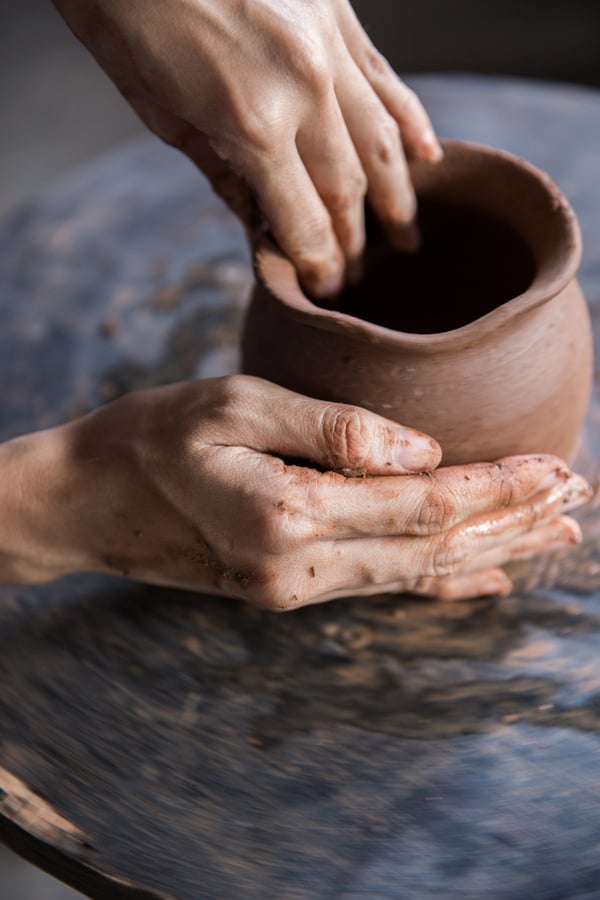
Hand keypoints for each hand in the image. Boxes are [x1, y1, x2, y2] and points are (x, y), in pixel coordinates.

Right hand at [1, 377, 589, 607]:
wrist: (90, 500)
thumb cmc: (154, 436)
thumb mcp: (236, 404)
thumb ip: (334, 429)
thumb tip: (425, 449)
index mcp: (288, 514)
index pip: (421, 505)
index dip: (494, 487)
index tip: (554, 467)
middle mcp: (300, 566)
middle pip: (433, 549)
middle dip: (512, 522)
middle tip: (578, 499)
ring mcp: (296, 587)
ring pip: (418, 575)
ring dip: (491, 553)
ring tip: (555, 538)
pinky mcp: (290, 588)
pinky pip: (383, 588)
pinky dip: (443, 584)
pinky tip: (489, 582)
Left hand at [53, 0, 441, 296]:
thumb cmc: (124, 15)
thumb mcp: (157, 111)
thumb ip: (220, 170)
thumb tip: (257, 218)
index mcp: (251, 124)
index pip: (303, 221)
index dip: (320, 265)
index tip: (327, 290)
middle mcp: (303, 88)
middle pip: (347, 188)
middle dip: (356, 241)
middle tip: (360, 273)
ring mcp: (327, 46)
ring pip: (382, 140)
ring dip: (397, 196)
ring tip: (408, 235)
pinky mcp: (337, 13)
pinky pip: (387, 79)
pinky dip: (411, 121)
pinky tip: (430, 156)